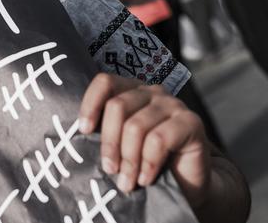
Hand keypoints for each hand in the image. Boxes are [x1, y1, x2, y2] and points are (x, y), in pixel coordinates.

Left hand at [78, 73, 210, 207]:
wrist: (188, 185)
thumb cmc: (148, 164)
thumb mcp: (122, 147)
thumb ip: (105, 135)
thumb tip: (76, 138)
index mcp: (132, 92)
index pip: (106, 82)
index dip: (91, 104)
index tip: (83, 131)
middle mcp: (152, 92)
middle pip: (117, 106)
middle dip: (109, 143)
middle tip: (109, 170)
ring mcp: (173, 104)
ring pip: (136, 126)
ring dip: (129, 161)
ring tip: (127, 182)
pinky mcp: (191, 122)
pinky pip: (159, 139)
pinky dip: (148, 163)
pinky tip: (146, 179)